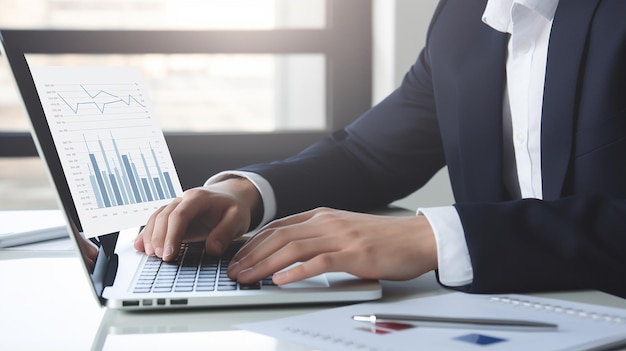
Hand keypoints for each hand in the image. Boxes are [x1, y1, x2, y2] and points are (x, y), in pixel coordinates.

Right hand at [134, 177, 261, 260]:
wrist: (232, 197)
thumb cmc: (234, 208)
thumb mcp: (238, 219)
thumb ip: (226, 233)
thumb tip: (212, 249)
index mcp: (198, 198)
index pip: (179, 215)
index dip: (172, 235)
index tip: (170, 254)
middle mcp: (183, 200)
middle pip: (164, 217)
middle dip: (159, 238)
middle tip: (161, 258)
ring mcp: (176, 207)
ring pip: (156, 218)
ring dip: (151, 237)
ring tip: (151, 255)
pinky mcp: (172, 216)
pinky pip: (155, 222)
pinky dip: (147, 234)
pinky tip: (141, 246)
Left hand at [227, 207, 437, 284]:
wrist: (417, 238)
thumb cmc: (382, 238)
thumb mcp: (344, 230)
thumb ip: (318, 236)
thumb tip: (289, 252)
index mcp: (322, 215)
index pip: (278, 227)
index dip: (253, 243)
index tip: (238, 258)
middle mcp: (327, 222)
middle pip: (279, 237)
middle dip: (251, 255)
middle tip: (234, 272)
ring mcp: (340, 237)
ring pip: (292, 248)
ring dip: (265, 264)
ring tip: (248, 278)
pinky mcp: (354, 254)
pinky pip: (319, 262)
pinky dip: (296, 272)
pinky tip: (280, 281)